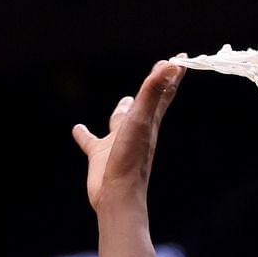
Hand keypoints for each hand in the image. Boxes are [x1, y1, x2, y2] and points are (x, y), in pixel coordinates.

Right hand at [71, 60, 182, 212]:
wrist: (117, 196)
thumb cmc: (131, 159)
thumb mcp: (141, 119)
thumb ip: (153, 91)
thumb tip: (173, 65)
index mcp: (149, 120)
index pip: (163, 92)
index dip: (172, 76)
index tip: (180, 60)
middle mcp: (135, 130)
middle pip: (146, 104)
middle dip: (152, 90)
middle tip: (157, 77)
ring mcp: (117, 143)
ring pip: (120, 121)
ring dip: (121, 110)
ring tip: (123, 101)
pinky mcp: (99, 157)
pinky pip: (90, 141)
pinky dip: (84, 134)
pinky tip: (77, 129)